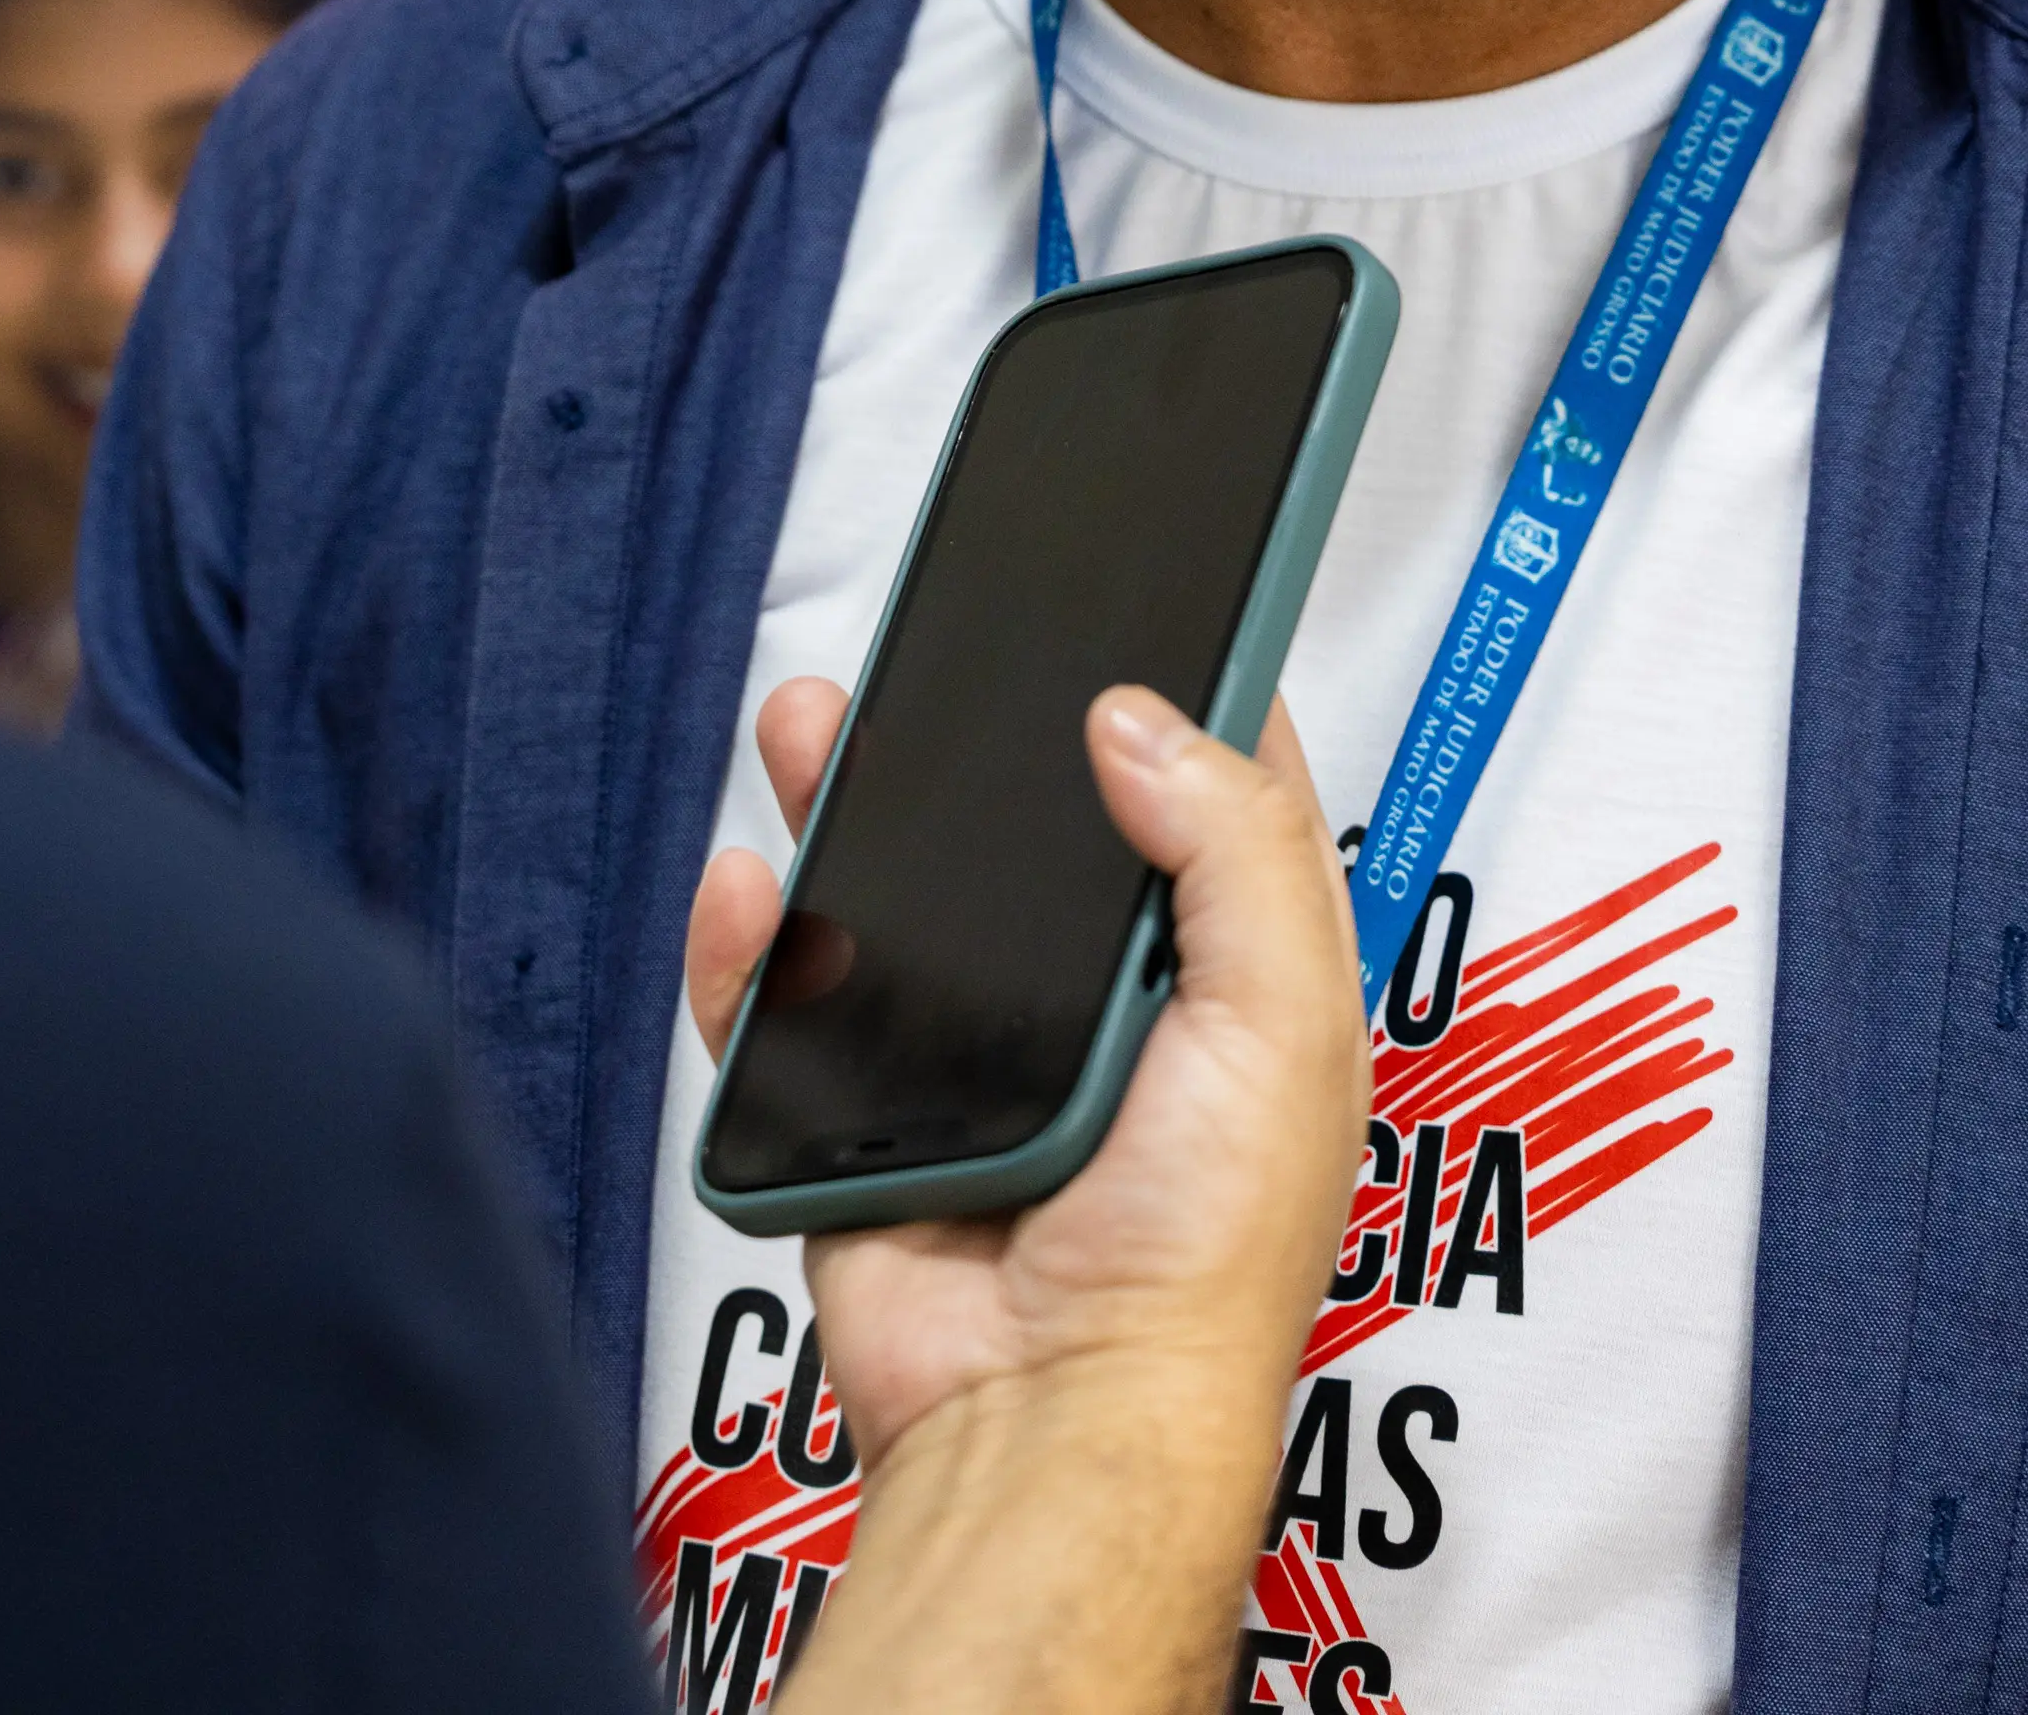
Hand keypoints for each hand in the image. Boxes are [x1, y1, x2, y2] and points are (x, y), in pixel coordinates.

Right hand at [687, 676, 1367, 1472]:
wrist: (1047, 1422)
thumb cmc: (1194, 1267)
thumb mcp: (1275, 1028)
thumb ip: (1234, 857)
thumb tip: (1139, 717)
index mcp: (1224, 978)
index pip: (1209, 797)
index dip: (1172, 698)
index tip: (1129, 607)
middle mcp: (1103, 1008)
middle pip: (1031, 829)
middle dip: (974, 737)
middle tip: (933, 653)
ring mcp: (979, 1056)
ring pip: (899, 893)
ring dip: (847, 804)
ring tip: (811, 724)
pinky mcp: (870, 1109)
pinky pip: (792, 1004)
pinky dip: (755, 944)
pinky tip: (752, 887)